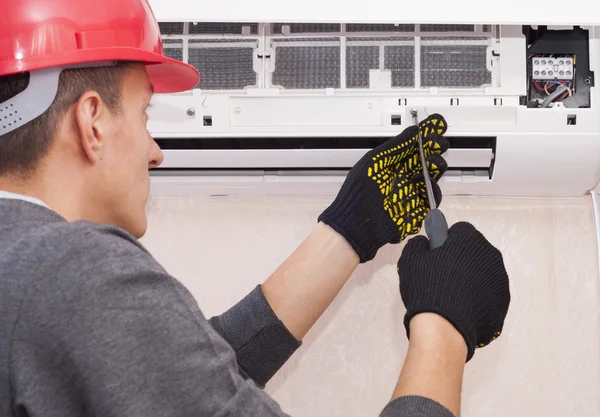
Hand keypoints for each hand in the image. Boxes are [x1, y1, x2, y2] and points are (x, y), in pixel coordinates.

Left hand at [318, 114, 448, 262]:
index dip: (426, 135)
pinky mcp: (417, 209)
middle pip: (425, 159)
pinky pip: (431, 198)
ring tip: (434, 161)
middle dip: (435, 148)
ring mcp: (410, 192)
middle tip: (439, 142)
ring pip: (431, 176)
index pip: (413, 146)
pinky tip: (430, 182)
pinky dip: (434, 189)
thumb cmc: (359, 192)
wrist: (356, 224)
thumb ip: (396, 146)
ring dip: (436, 165)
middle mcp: (402, 176)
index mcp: (391, 164)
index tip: (437, 125)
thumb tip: (414, 130)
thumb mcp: (375, 162)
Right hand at [397, 222, 510, 361]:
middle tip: (441, 276)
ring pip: (483, 274)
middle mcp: (492, 257)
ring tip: (450, 297)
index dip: (446, 241)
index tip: (436, 255)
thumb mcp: (411, 259)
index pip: (460, 230)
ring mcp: (500, 282)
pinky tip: (460, 310)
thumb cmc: (427, 287)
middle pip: (474, 251)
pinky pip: (487, 296)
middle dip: (461, 259)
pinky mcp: (502, 305)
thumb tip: (426, 243)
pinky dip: (476, 299)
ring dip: (470, 279)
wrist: (444, 328)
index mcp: (471, 240)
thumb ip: (419, 244)